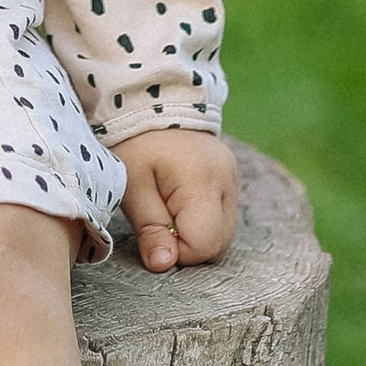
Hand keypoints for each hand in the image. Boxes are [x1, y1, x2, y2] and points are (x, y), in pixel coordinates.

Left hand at [116, 128, 237, 273]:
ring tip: (167, 210)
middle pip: (219, 244)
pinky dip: (202, 222)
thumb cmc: (135, 143)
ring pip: (223, 234)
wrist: (152, 101)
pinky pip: (223, 217)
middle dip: (187, 246)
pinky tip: (179, 205)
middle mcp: (226, 181)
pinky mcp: (230, 178)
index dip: (177, 251)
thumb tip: (164, 265)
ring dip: (196, 235)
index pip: (204, 244)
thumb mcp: (132, 187)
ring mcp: (232, 179)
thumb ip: (150, 228)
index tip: (153, 233)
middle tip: (158, 222)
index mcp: (202, 181)